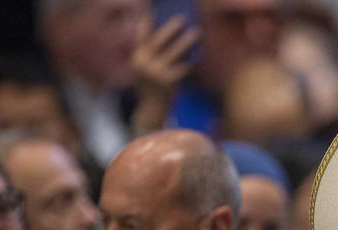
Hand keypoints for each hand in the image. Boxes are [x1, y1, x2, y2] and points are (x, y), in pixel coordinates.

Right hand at [130, 14, 198, 134]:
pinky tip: (201, 54)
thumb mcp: (144, 69)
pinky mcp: (169, 82)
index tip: (151, 8)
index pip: (141, 34)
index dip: (146, 20)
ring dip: (187, 41)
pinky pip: (184, 66)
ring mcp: (156, 73)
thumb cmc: (151, 86)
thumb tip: (168, 34)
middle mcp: (144, 64)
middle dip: (170, 28)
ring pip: (174, 52)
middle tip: (183, 18)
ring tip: (197, 32)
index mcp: (136, 57)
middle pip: (158, 40)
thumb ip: (149, 53)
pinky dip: (192, 60)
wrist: (152, 111)